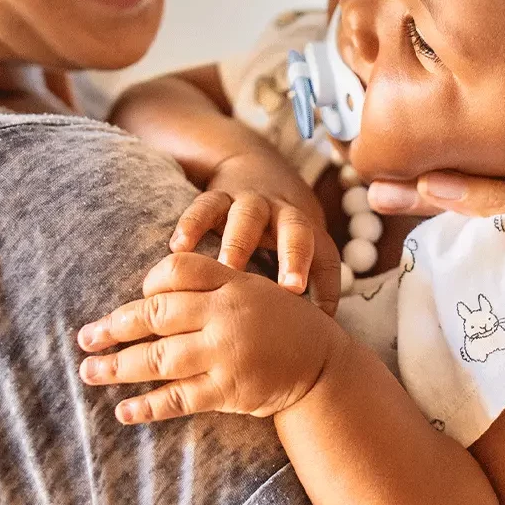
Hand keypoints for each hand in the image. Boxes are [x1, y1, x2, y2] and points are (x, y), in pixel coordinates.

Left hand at [78, 252, 349, 423]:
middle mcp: (226, 314)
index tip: (135, 300)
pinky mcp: (230, 390)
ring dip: (118, 367)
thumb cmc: (280, 324)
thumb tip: (148, 292)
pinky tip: (123, 410)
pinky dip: (148, 406)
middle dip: (114, 327)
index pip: (176, 270)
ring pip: (159, 358)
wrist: (324, 366)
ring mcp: (227, 353)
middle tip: (84, 339)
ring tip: (88, 372)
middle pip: (157, 314)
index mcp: (232, 281)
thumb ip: (209, 284)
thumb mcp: (252, 288)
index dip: (149, 284)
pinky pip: (179, 398)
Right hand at [170, 149, 342, 314]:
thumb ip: (310, 286)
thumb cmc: (279, 227)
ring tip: (227, 270)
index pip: (324, 255)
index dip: (326, 282)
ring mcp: (249, 202)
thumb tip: (315, 339)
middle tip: (289, 288)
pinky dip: (191, 225)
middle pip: (295, 230)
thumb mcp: (302, 247)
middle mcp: (282, 213)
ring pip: (246, 218)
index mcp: (306, 230)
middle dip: (293, 256)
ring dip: (238, 244)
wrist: (254, 165)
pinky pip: (203, 206)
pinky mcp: (216, 196)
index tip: (321, 313)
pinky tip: (178, 248)